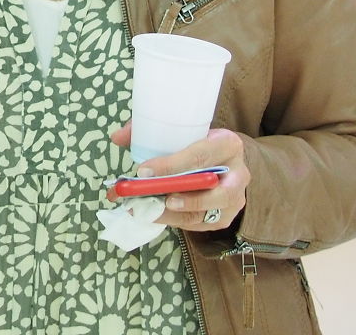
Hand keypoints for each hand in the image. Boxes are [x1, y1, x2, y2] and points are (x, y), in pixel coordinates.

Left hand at [109, 122, 250, 231]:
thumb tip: (116, 138)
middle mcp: (238, 172)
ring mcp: (236, 198)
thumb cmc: (196, 142)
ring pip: (208, 212)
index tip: (143, 171)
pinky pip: (203, 224)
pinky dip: (178, 222)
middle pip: (214, 190)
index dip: (172, 165)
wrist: (224, 158)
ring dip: (175, 214)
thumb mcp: (180, 131)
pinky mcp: (228, 216)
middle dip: (182, 197)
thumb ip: (148, 132)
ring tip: (147, 211)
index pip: (200, 155)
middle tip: (152, 199)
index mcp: (227, 144)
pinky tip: (157, 216)